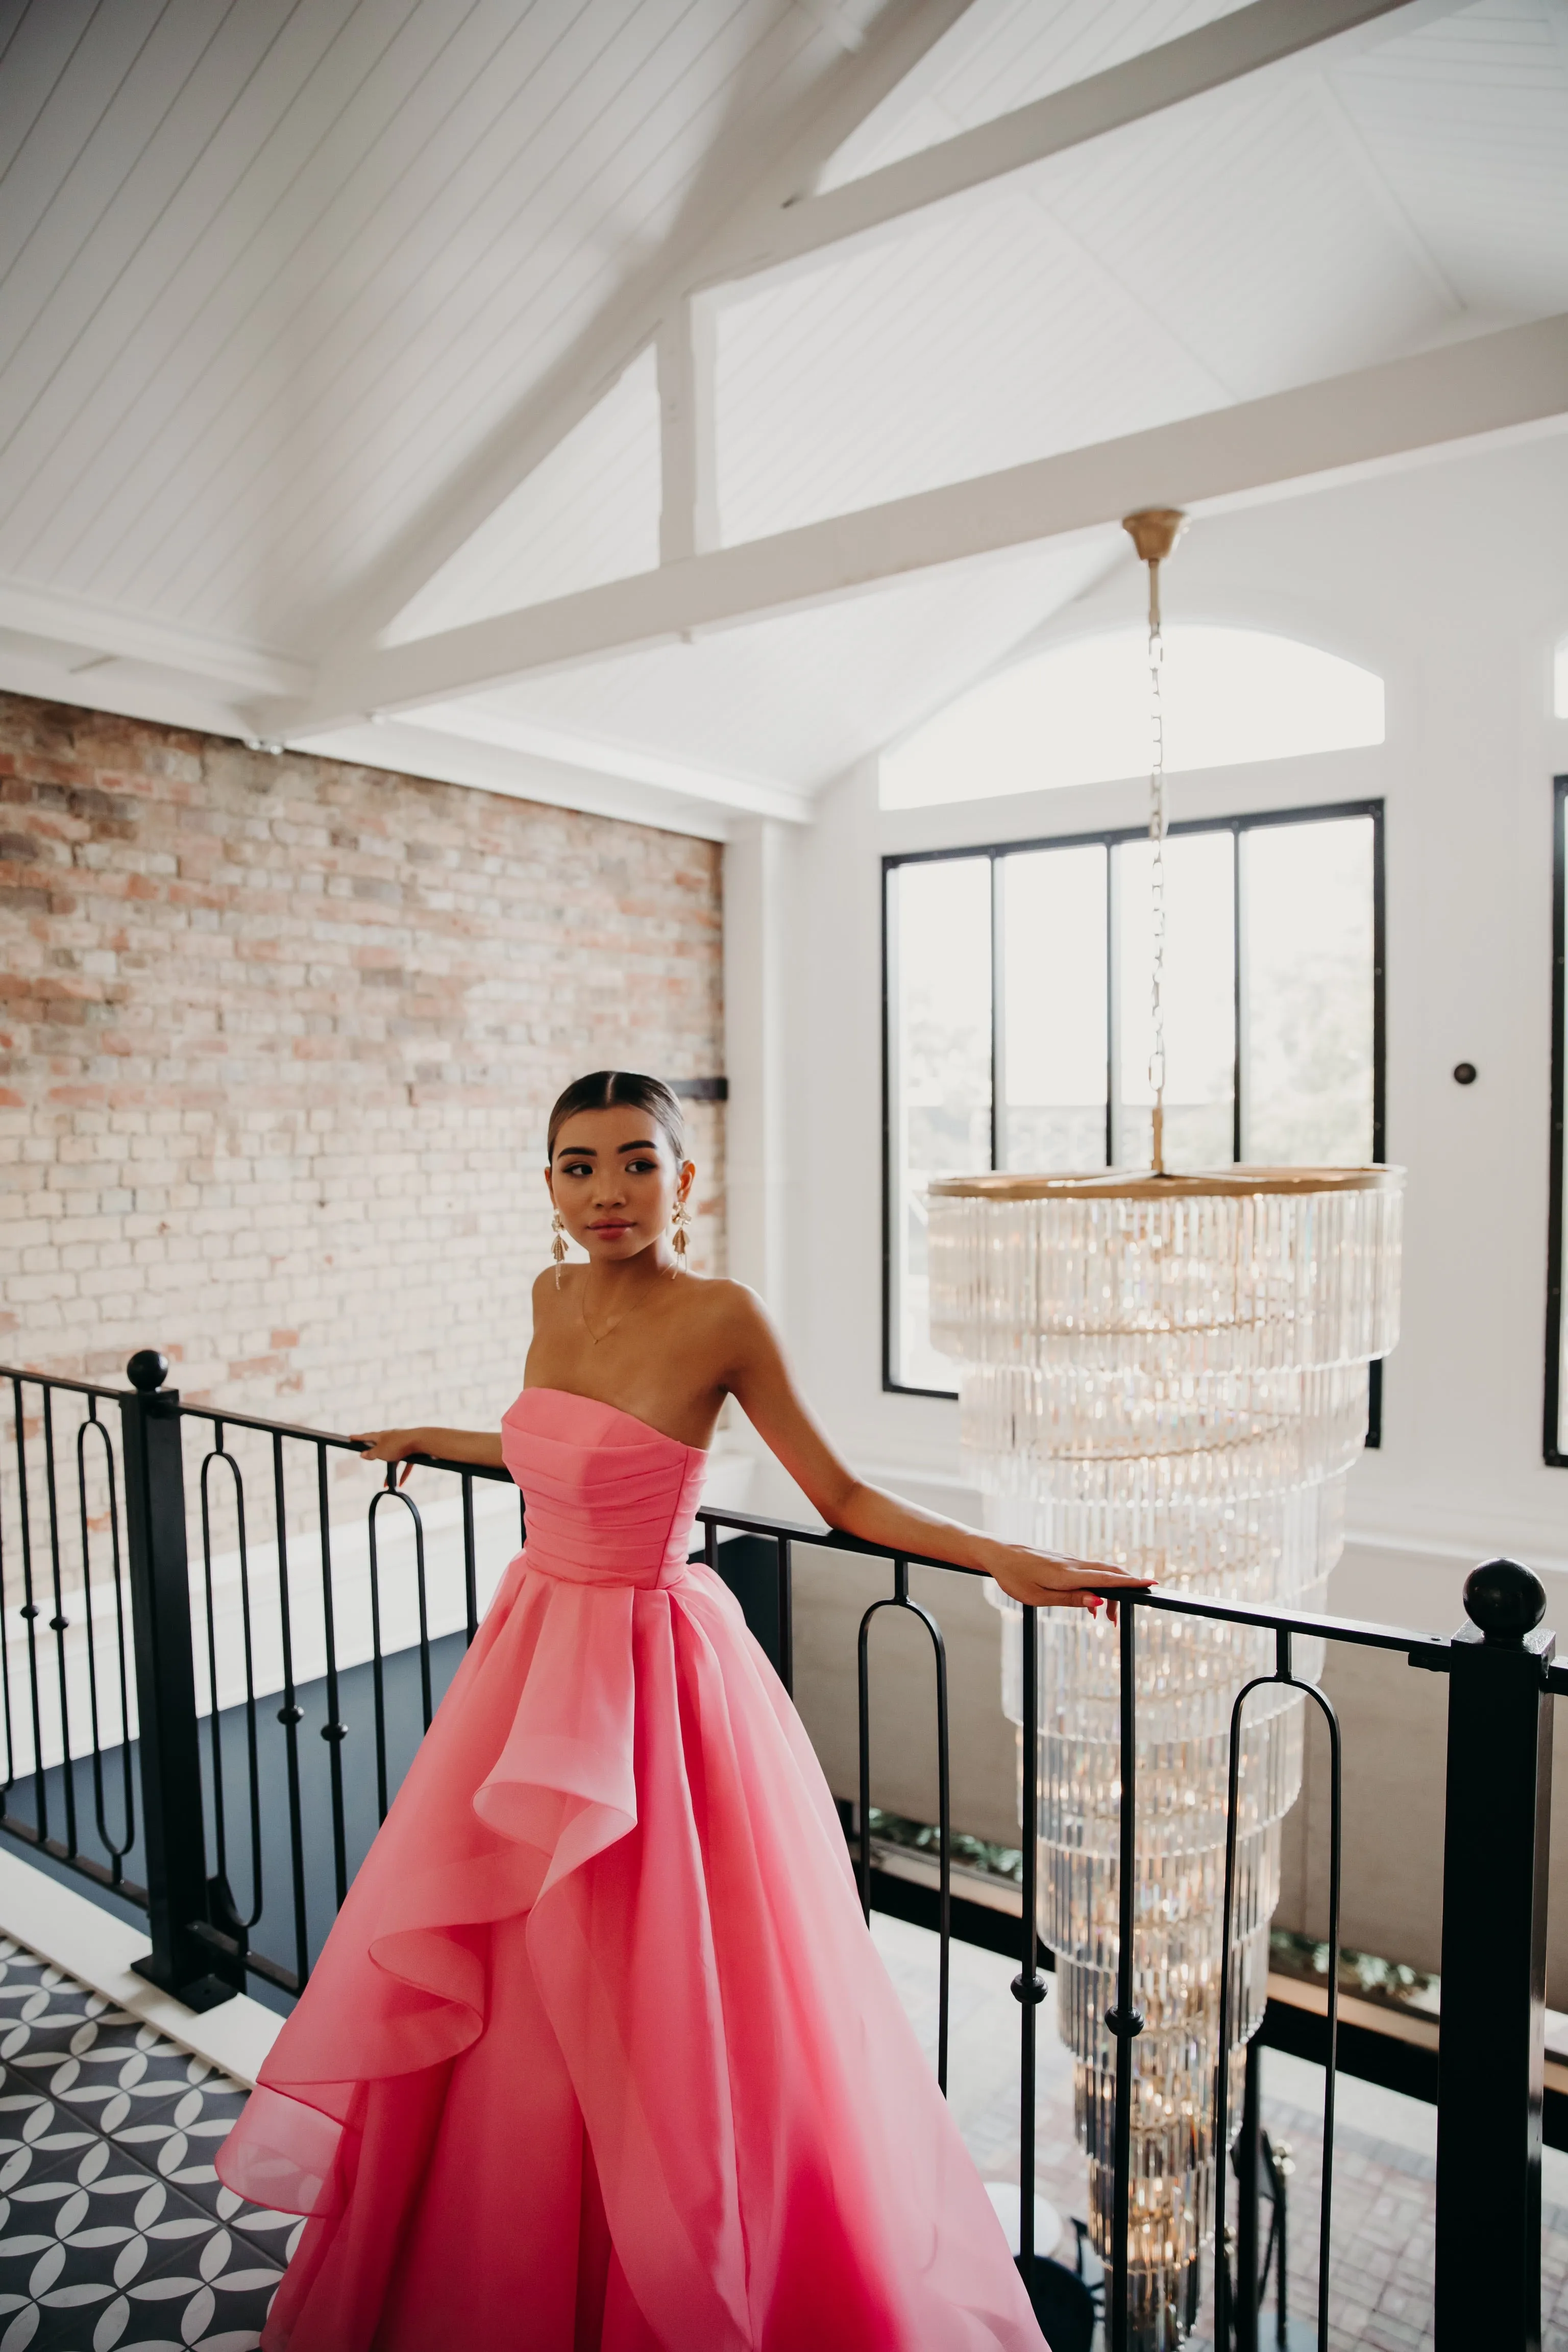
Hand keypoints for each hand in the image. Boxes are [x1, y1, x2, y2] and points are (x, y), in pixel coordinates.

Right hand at [349, 1430, 423, 1487]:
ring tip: (385, 1483)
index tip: (350, 1437)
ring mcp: (402, 1443)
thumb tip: (362, 1454)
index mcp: (381, 1436)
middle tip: (366, 1454)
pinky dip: (402, 1472)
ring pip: (393, 1457)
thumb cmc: (398, 1446)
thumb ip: (370, 1454)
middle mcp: (391, 1437)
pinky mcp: (411, 1450)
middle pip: (380, 1446)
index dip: (357, 1438)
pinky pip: (405, 1463)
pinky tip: (401, 1483)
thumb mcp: (380, 1452)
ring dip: (389, 1470)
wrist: (420, 1441)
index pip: (366, 1436)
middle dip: (374, 1453)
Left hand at [983, 1541, 1154, 1624]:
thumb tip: (1098, 1600)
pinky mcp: (1064, 1560)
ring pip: (1100, 1572)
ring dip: (1110, 1591)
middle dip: (1124, 1590)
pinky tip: (1091, 1602)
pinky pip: (1088, 1571)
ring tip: (1105, 1617)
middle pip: (1109, 1572)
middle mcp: (1073, 1563)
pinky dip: (1097, 1585)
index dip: (1131, 1582)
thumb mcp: (1039, 1597)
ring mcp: (1069, 1560)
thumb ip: (1070, 1599)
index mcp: (1067, 1574)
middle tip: (1121, 1617)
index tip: (1152, 1584)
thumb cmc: (1014, 1578)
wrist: (997, 1554)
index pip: (1107, 1578)